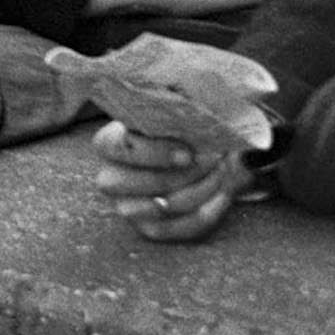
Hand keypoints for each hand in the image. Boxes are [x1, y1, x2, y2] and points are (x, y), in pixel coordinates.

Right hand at [92, 116, 247, 242]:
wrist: (209, 156)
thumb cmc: (189, 129)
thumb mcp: (184, 106)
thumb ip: (183, 105)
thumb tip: (196, 116)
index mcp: (110, 143)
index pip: (113, 148)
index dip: (152, 153)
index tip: (188, 152)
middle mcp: (111, 177)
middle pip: (141, 182)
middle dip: (186, 174)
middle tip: (215, 160)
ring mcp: (129, 207)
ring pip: (165, 206)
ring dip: (203, 188)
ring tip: (224, 171)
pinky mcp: (151, 229)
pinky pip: (182, 227)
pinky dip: (210, 211)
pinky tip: (224, 193)